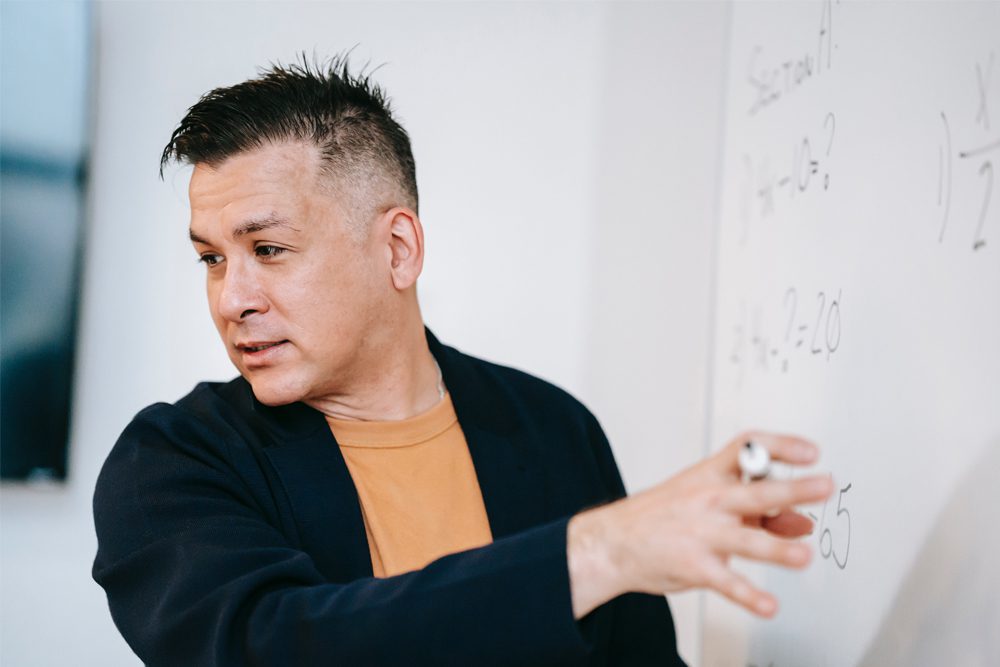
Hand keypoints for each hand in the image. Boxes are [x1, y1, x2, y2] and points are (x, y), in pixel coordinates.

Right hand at [567, 433, 833, 618]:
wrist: (614, 541)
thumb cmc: (663, 516)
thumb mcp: (705, 498)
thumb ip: (756, 510)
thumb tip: (801, 522)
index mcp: (710, 475)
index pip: (749, 450)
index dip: (782, 447)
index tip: (811, 452)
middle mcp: (709, 500)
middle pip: (756, 492)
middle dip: (792, 490)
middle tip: (823, 486)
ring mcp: (701, 533)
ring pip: (746, 539)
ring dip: (777, 548)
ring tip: (803, 555)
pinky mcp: (695, 566)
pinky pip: (727, 582)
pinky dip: (749, 597)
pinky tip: (768, 606)